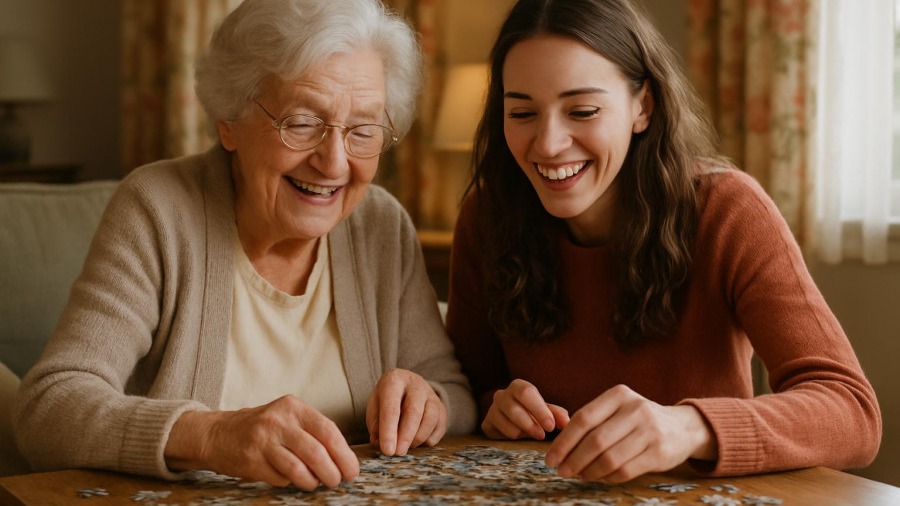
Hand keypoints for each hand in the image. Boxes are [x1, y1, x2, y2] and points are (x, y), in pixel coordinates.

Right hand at [164, 395, 358, 489]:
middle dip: (333, 472)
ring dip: (312, 481)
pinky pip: (280, 478)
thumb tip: (343, 457)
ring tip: (315, 483)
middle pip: (316, 452)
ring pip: (299, 469)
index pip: (328, 431)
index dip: (344, 454)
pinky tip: (290, 478)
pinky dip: (290, 482)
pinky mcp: (251, 461)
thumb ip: (312, 432)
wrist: (217, 434)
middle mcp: (278, 421)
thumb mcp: (287, 418)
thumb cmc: (262, 428)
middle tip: (337, 481)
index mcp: (292, 407)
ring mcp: (262, 441)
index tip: (352, 469)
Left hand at [366, 368, 446, 455]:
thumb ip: (376, 425)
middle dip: (405, 436)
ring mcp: (431, 395)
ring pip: (430, 419)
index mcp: (394, 381)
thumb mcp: (375, 407)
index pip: (391, 408)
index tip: (387, 450)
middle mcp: (416, 384)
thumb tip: (381, 445)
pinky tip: (416, 442)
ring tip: (405, 447)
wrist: (406, 386)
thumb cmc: (387, 400)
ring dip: (417, 439)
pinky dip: (428, 440)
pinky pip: (439, 427)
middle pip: (414, 412)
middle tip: (397, 453)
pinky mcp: (442, 408)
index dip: (389, 431)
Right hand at [481, 378, 569, 440]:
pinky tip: (520, 437)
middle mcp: (501, 395)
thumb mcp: (546, 412)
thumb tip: (566, 422)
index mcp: (518, 386)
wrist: (513, 422)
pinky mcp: (486, 424)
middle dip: (530, 424)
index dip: (539, 410)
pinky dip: (511, 437)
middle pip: (514, 409)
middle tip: (542, 435)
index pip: (526, 393)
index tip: (551, 426)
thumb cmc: (533, 413)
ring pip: (506, 423)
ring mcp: (492, 409)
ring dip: (522, 432)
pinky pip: (498, 433)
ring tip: (534, 435)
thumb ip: (556, 414)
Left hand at [545, 384, 716, 482]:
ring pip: (609, 458)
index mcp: (618, 395)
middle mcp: (635, 409)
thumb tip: (560, 447)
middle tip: (561, 470)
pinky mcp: (659, 452)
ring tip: (577, 475)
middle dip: (573, 459)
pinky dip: (606, 477)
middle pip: (595, 440)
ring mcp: (649, 431)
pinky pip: (624, 470)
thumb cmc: (638, 419)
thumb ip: (592, 421)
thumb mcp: (618, 408)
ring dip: (588, 471)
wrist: (682, 427)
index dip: (563, 441)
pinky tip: (598, 477)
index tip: (550, 457)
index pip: (583, 419)